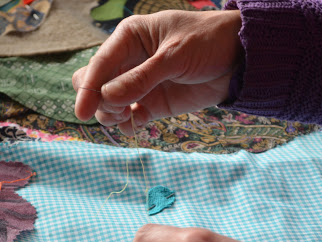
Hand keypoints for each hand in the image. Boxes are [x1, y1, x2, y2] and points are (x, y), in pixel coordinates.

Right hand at [72, 10, 242, 134]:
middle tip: (118, 109)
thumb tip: (107, 98)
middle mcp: (129, 61)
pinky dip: (126, 124)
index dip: (89, 88)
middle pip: (95, 84)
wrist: (238, 61)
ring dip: (111, 114)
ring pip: (107, 103)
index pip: (99, 63)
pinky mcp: (151, 104)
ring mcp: (138, 85)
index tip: (83, 112)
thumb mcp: (174, 56)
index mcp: (129, 38)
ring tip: (130, 115)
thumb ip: (142, 78)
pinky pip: (127, 117)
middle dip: (99, 100)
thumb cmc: (208, 43)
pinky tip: (136, 123)